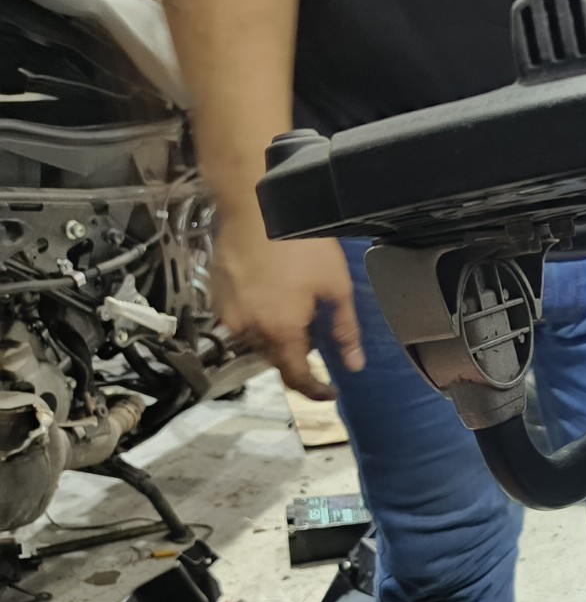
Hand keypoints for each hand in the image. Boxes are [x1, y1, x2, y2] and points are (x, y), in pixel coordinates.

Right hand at [213, 223, 363, 400]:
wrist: (254, 206)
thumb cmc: (301, 244)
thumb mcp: (336, 288)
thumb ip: (345, 331)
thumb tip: (354, 366)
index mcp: (281, 332)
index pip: (296, 377)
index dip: (314, 391)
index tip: (330, 394)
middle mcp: (250, 330)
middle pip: (276, 360)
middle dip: (298, 359)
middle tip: (319, 340)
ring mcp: (228, 313)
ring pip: (257, 341)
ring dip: (277, 338)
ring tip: (297, 313)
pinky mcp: (215, 296)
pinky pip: (241, 321)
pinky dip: (259, 320)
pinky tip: (273, 298)